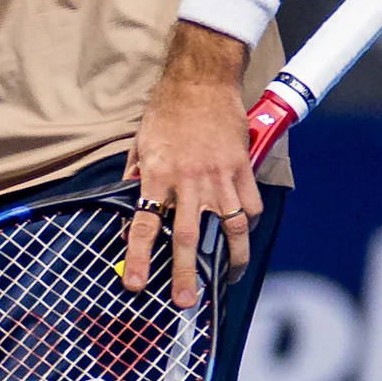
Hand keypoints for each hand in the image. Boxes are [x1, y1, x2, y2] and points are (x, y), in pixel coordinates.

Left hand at [118, 26, 261, 309]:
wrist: (201, 80)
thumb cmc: (167, 109)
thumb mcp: (139, 142)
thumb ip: (136, 175)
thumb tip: (131, 202)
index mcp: (156, 175)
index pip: (143, 225)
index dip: (139, 258)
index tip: (137, 285)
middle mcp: (188, 181)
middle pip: (186, 237)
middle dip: (185, 273)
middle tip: (186, 300)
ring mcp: (219, 177)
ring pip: (229, 228)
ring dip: (230, 259)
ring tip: (228, 279)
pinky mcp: (243, 168)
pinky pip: (250, 206)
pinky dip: (249, 225)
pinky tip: (244, 237)